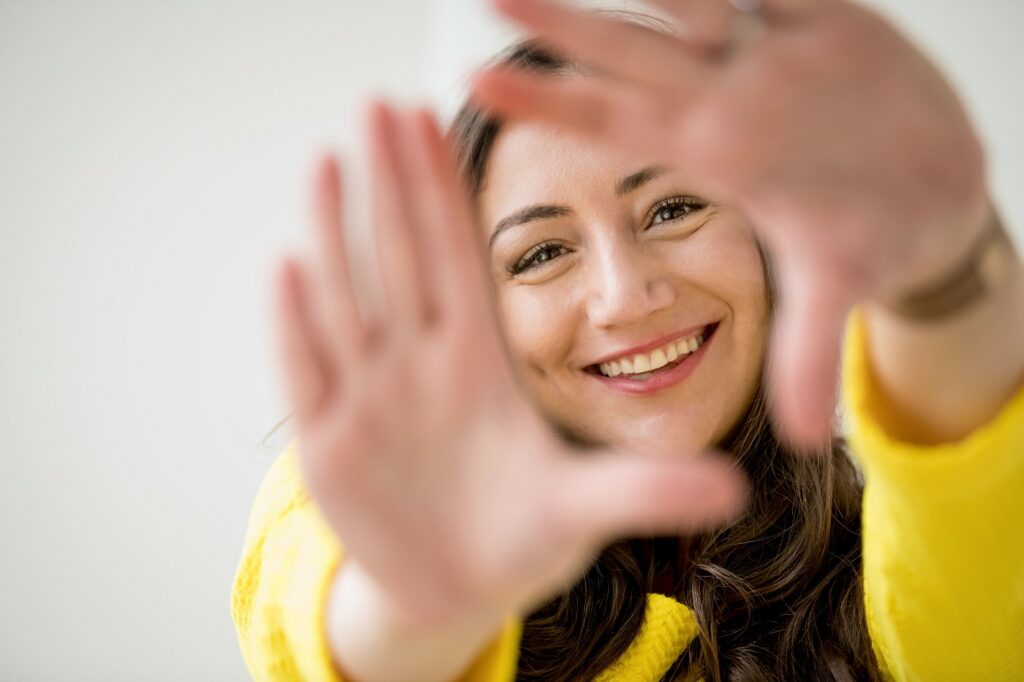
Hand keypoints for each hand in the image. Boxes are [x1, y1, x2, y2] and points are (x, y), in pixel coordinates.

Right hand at [273, 103, 746, 625]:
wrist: (456, 591)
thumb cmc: (522, 537)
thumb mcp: (586, 511)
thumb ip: (647, 491)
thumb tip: (733, 486)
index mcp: (481, 363)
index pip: (459, 257)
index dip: (443, 190)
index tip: (432, 117)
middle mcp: (421, 365)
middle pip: (402, 255)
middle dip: (389, 180)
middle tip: (376, 101)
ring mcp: (370, 399)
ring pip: (348, 298)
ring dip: (336, 229)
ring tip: (327, 158)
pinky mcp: (330, 444)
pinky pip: (308, 371)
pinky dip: (296, 323)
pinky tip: (288, 264)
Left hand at [471, 0, 990, 448]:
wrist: (939, 188)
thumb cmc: (871, 239)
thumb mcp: (837, 289)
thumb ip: (811, 355)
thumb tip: (804, 441)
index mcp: (716, 154)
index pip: (613, 125)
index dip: (548, 102)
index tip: (477, 80)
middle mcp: (728, 98)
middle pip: (627, 52)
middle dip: (561, 22)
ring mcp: (768, 52)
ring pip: (691, 1)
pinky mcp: (823, 15)